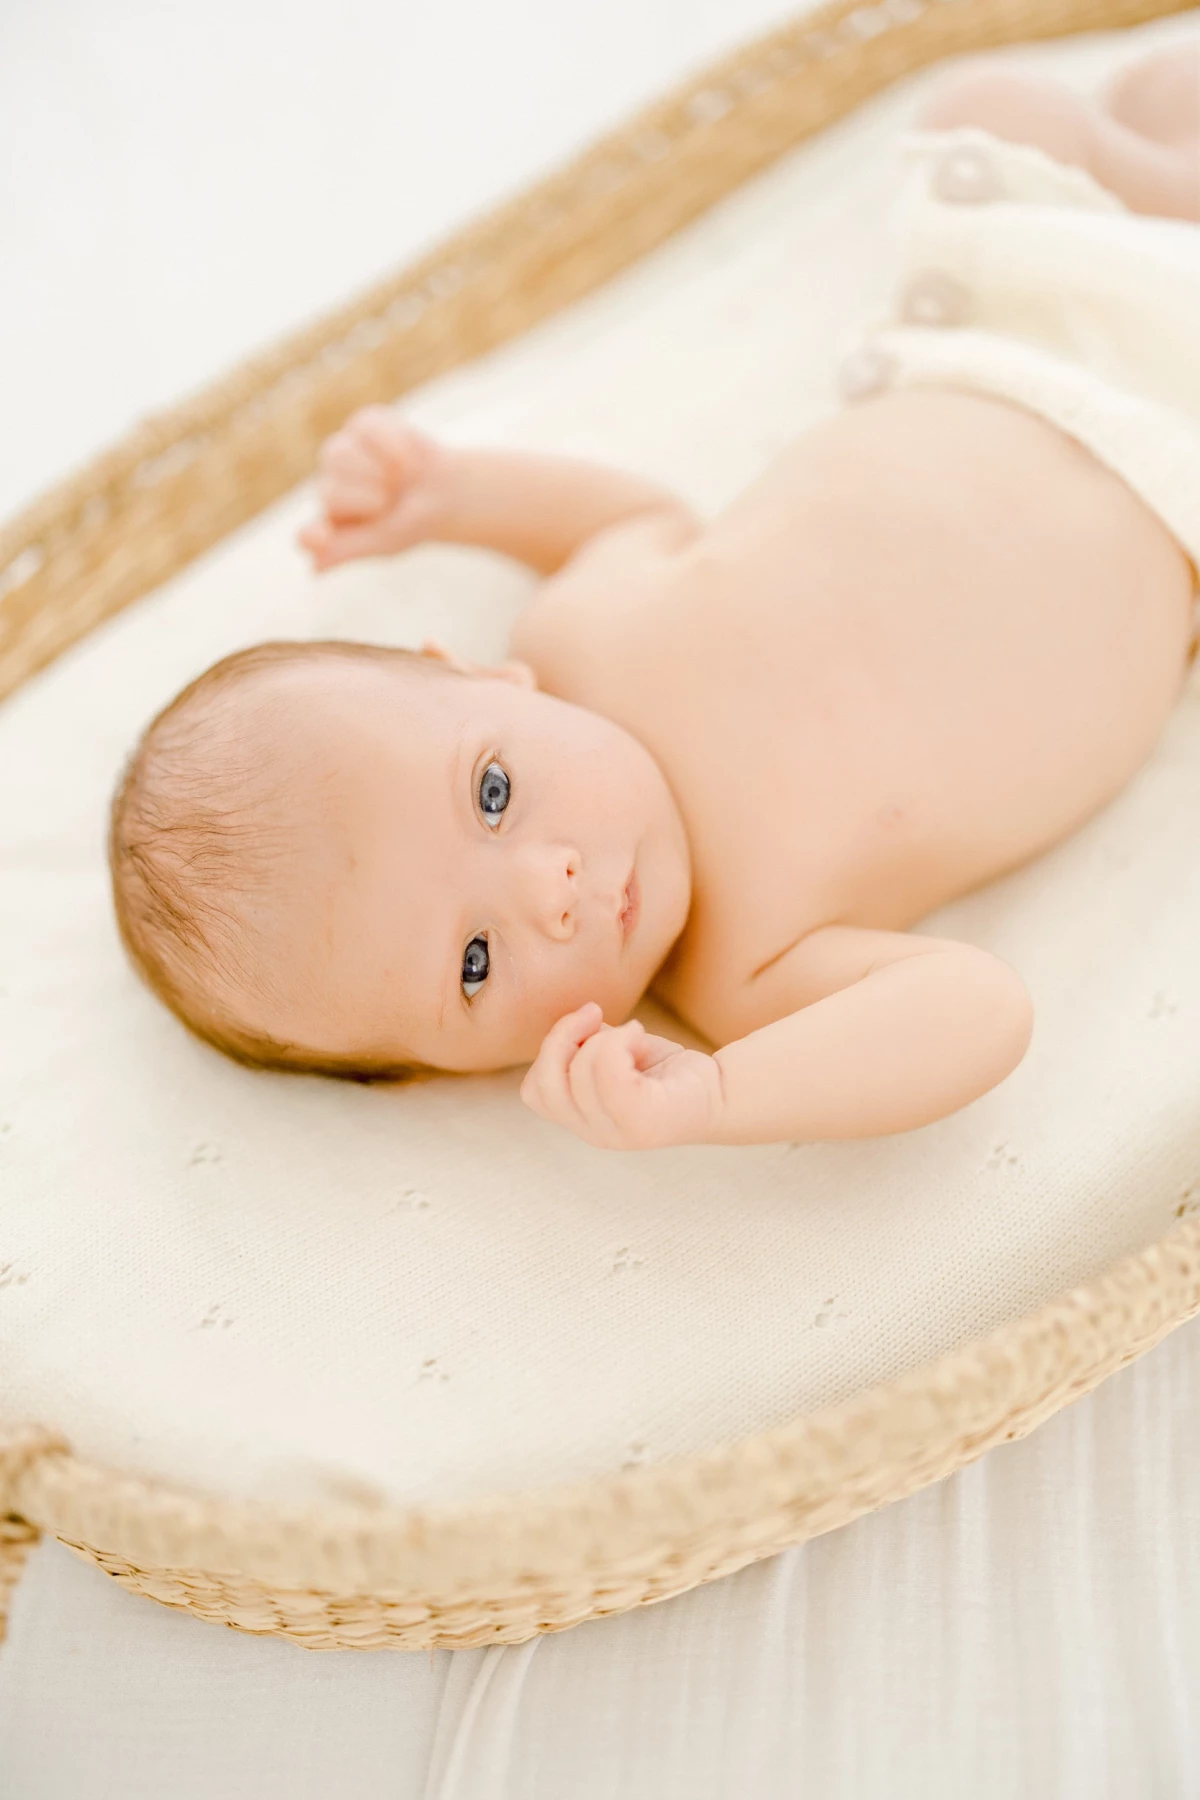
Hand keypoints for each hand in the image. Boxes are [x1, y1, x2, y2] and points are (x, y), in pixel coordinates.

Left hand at [298, 406, 444, 569]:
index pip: (309, 536)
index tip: (320, 536)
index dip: (313, 535)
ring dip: (378, 470)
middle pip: (328, 491)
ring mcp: (340, 455)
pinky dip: (392, 443)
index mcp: (331, 527)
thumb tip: (314, 568)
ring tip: (397, 479)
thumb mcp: (387, 540)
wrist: (446, 492)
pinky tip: (405, 458)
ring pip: (339, 455)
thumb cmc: (412, 522)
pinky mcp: (360, 426)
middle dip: (368, 498)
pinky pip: (365, 428)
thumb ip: (351, 549)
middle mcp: (329, 489)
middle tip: (389, 503)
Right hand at [519, 1002, 724, 1150]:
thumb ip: (585, 1043)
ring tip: (631, 1032)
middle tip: (595, 1013)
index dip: (549, 1050)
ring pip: (578, 1074)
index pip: (535, 1091)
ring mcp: (618, 1133)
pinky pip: (608, 1074)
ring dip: (602, 1037)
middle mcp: (595, 1134)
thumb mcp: (612, 1052)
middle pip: (545, 1084)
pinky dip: (619, 1041)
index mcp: (582, 1120)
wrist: (721, 1090)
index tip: (583, 1024)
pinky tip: (639, 1035)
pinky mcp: (642, 1121)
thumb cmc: (665, 1070)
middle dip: (562, 1037)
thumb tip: (578, 1023)